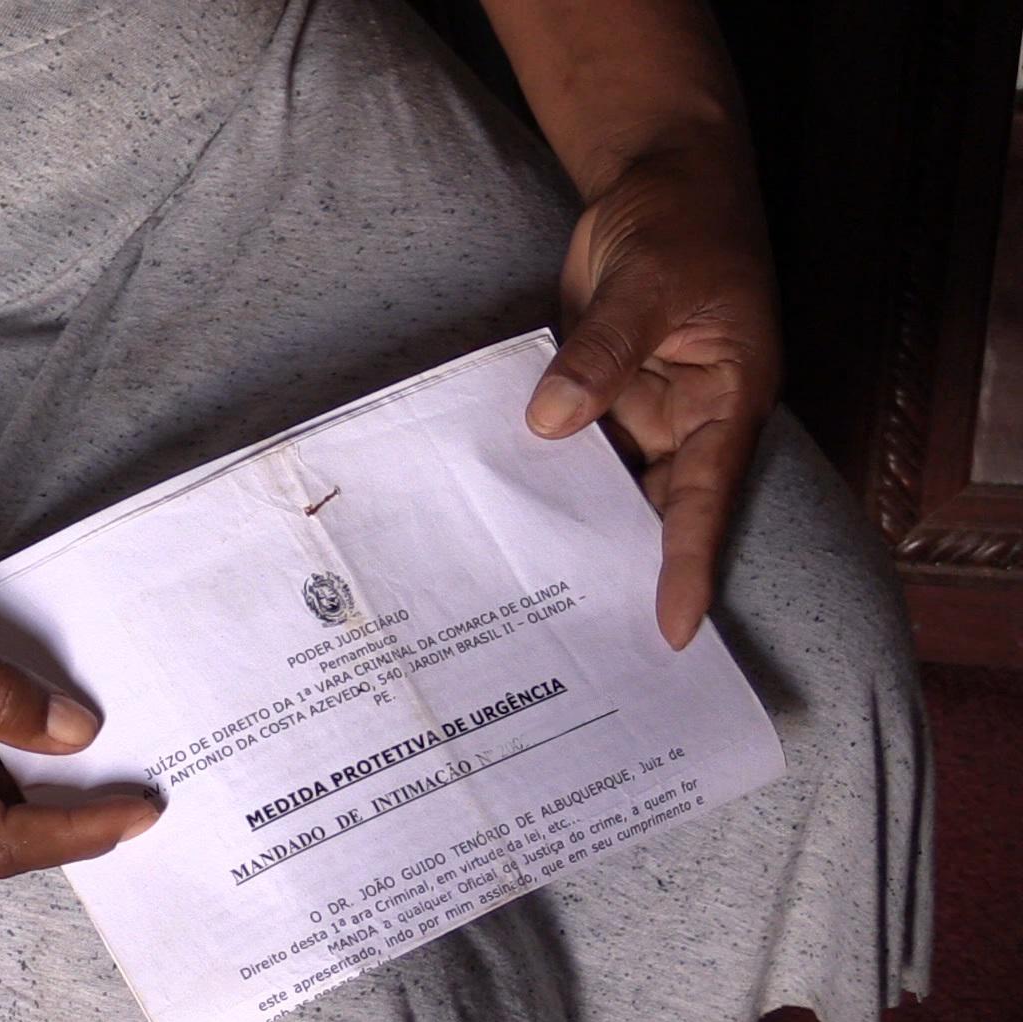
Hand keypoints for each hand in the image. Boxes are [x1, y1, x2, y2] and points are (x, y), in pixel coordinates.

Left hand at [526, 146, 781, 648]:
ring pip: (605, 484)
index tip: (675, 629)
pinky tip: (494, 512)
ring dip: (569, 527)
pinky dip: (538, 474)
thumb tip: (553, 419)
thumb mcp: (650, 281)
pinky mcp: (594, 394)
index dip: (688, 565)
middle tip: (582, 641)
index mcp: (728, 401)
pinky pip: (567, 446)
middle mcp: (686, 420)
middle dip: (621, 569)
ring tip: (525, 599)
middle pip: (654, 509)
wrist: (656, 180)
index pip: (707, 498)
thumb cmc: (683, 224)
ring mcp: (638, 410)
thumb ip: (602, 351)